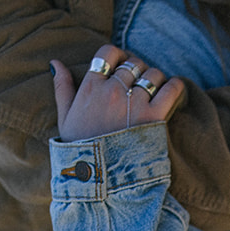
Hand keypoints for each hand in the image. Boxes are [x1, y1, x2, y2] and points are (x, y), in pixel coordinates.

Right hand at [51, 44, 186, 141]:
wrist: (100, 178)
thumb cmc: (80, 149)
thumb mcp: (65, 118)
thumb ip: (62, 88)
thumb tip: (55, 63)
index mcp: (90, 88)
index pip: (108, 52)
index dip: (118, 54)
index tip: (121, 64)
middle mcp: (112, 91)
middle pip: (133, 63)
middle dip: (137, 70)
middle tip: (138, 84)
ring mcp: (134, 103)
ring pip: (153, 73)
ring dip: (155, 79)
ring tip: (153, 91)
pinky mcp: (154, 116)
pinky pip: (171, 88)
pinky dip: (174, 86)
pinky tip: (171, 90)